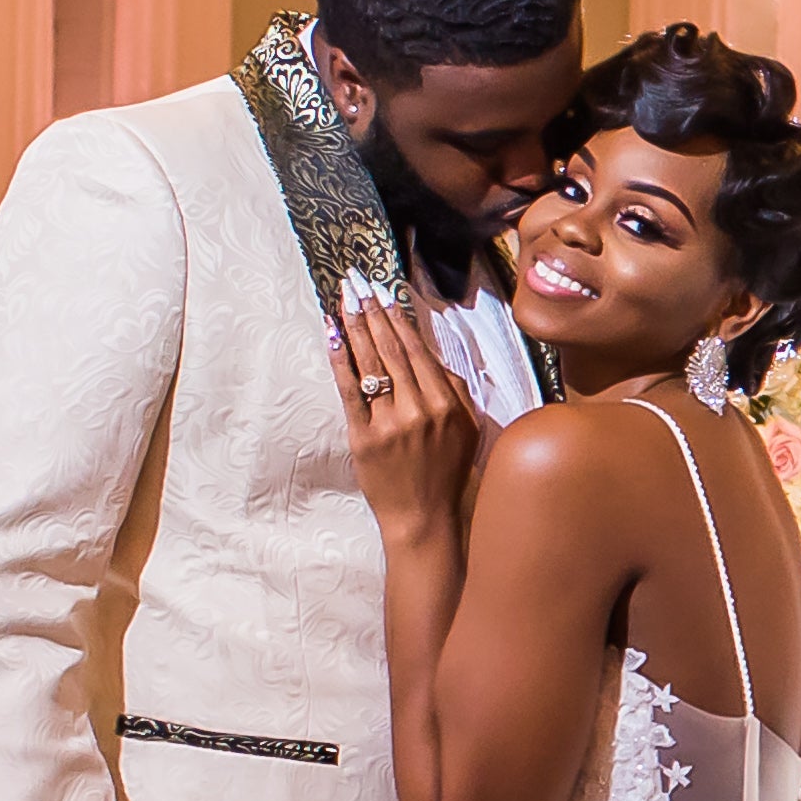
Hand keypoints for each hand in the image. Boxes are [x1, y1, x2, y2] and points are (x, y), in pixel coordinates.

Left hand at [338, 301, 482, 546]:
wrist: (425, 518)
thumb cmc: (447, 472)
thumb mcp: (468, 428)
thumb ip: (453, 388)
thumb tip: (427, 352)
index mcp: (447, 403)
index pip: (417, 349)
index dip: (397, 317)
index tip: (383, 291)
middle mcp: (419, 408)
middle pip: (391, 349)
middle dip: (372, 311)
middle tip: (356, 282)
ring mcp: (389, 423)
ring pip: (370, 364)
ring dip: (355, 326)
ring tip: (343, 299)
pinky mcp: (363, 437)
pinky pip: (349, 391)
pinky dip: (340, 360)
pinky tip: (333, 335)